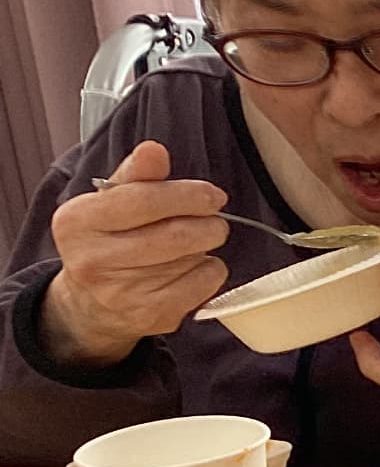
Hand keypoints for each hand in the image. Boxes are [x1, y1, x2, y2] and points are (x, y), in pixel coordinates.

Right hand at [41, 141, 228, 366]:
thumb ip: (136, 176)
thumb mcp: (110, 203)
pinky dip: (210, 271)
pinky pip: (202, 284)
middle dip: (208, 223)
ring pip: (192, 259)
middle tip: (214, 219)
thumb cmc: (109, 241)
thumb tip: (155, 150)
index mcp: (77, 221)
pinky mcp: (150, 315)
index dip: (187, 195)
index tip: (212, 195)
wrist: (92, 304)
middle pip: (175, 234)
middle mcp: (93, 259)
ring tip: (195, 243)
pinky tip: (193, 267)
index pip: (143, 200)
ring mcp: (121, 293)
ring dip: (206, 247)